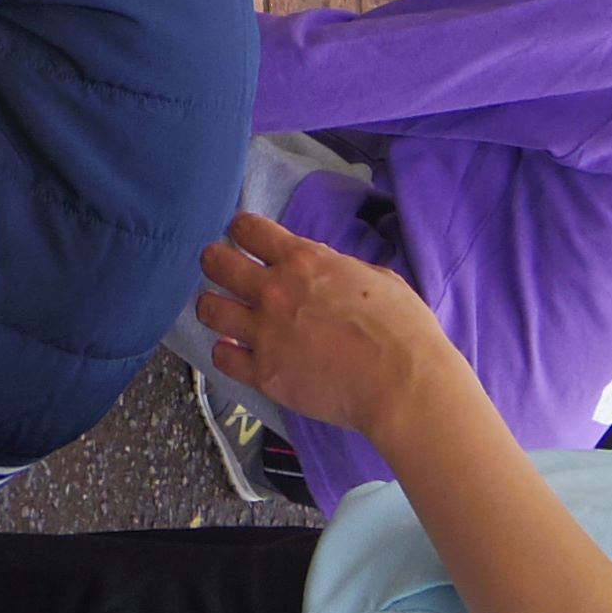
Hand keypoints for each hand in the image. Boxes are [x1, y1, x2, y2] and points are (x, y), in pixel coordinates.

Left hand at [193, 210, 456, 438]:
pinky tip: (235, 351)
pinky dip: (225, 351)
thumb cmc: (402, 328)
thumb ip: (340, 270)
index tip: (242, 237)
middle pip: (217, 263)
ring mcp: (264, 333)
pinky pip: (222, 357)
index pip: (248, 229)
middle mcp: (274, 290)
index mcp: (304, 260)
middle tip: (221, 269)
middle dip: (215, 262)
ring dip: (212, 306)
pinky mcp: (263, 373)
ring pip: (209, 309)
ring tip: (220, 311)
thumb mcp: (376, 278)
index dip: (241, 230)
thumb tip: (330, 273)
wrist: (400, 383)